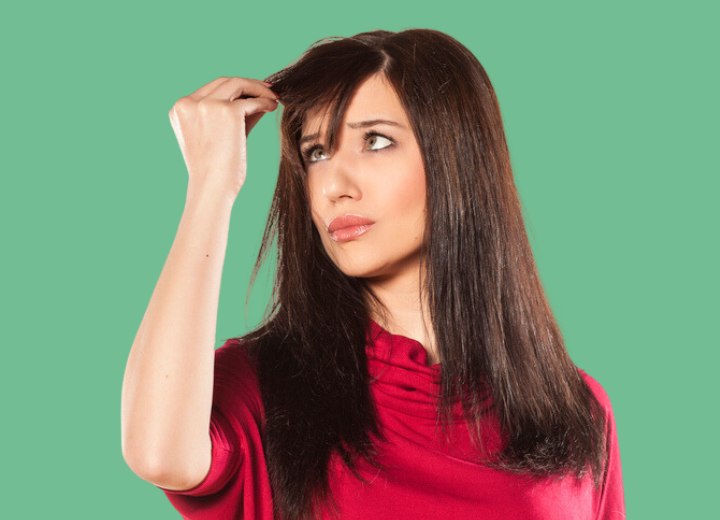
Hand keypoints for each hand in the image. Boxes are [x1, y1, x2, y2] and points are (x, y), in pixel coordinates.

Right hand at [168, 77, 278, 198]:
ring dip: (258, 89)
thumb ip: (233, 113)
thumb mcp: (220, 134)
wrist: (214, 188)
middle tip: (268, 91)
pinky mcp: (226, 111)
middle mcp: (189, 103)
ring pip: (237, 84)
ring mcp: (206, 105)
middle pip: (224, 82)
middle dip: (248, 84)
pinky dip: (264, 101)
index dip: (234, 87)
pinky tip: (272, 107)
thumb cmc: (217, 169)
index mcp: (180, 108)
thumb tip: (259, 96)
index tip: (253, 91)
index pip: (211, 88)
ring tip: (273, 98)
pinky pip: (251, 101)